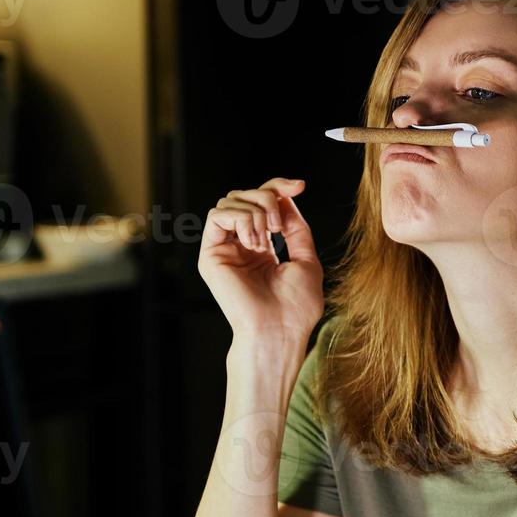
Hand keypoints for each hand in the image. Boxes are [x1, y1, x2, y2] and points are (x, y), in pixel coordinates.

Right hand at [199, 177, 323, 341]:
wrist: (279, 331)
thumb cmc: (295, 307)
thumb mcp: (306, 258)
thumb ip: (295, 227)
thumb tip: (287, 197)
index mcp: (261, 248)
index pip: (262, 203)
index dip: (279, 187)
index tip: (300, 185)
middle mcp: (239, 246)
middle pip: (245, 195)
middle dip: (268, 197)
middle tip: (279, 225)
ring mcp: (224, 249)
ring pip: (230, 201)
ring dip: (256, 211)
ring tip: (267, 238)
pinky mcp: (211, 255)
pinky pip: (217, 215)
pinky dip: (240, 219)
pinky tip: (254, 242)